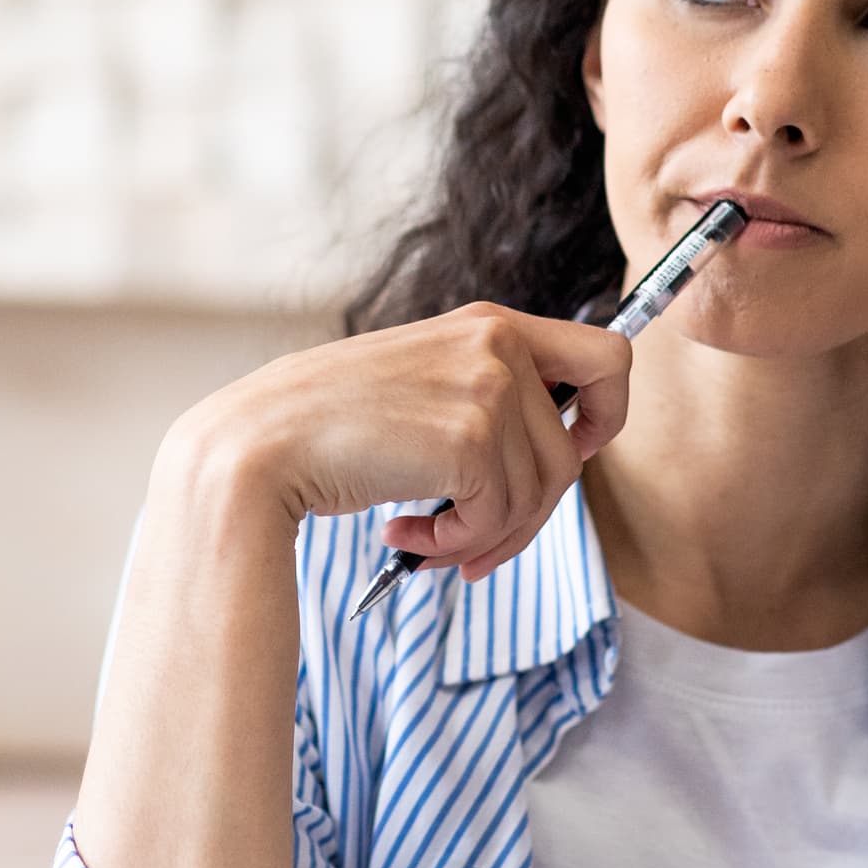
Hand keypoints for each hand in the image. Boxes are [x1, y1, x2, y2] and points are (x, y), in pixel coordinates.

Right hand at [171, 303, 637, 582]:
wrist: (259, 448)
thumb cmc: (330, 429)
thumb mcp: (422, 387)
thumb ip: (487, 399)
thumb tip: (562, 454)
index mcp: (489, 324)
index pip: (607, 356)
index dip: (606, 414)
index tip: (572, 453)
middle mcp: (497, 344)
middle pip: (573, 453)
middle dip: (532, 513)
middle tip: (477, 542)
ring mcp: (488, 388)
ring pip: (538, 497)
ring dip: (482, 535)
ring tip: (423, 537)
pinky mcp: (472, 439)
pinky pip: (498, 518)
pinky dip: (456, 543)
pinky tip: (402, 534)